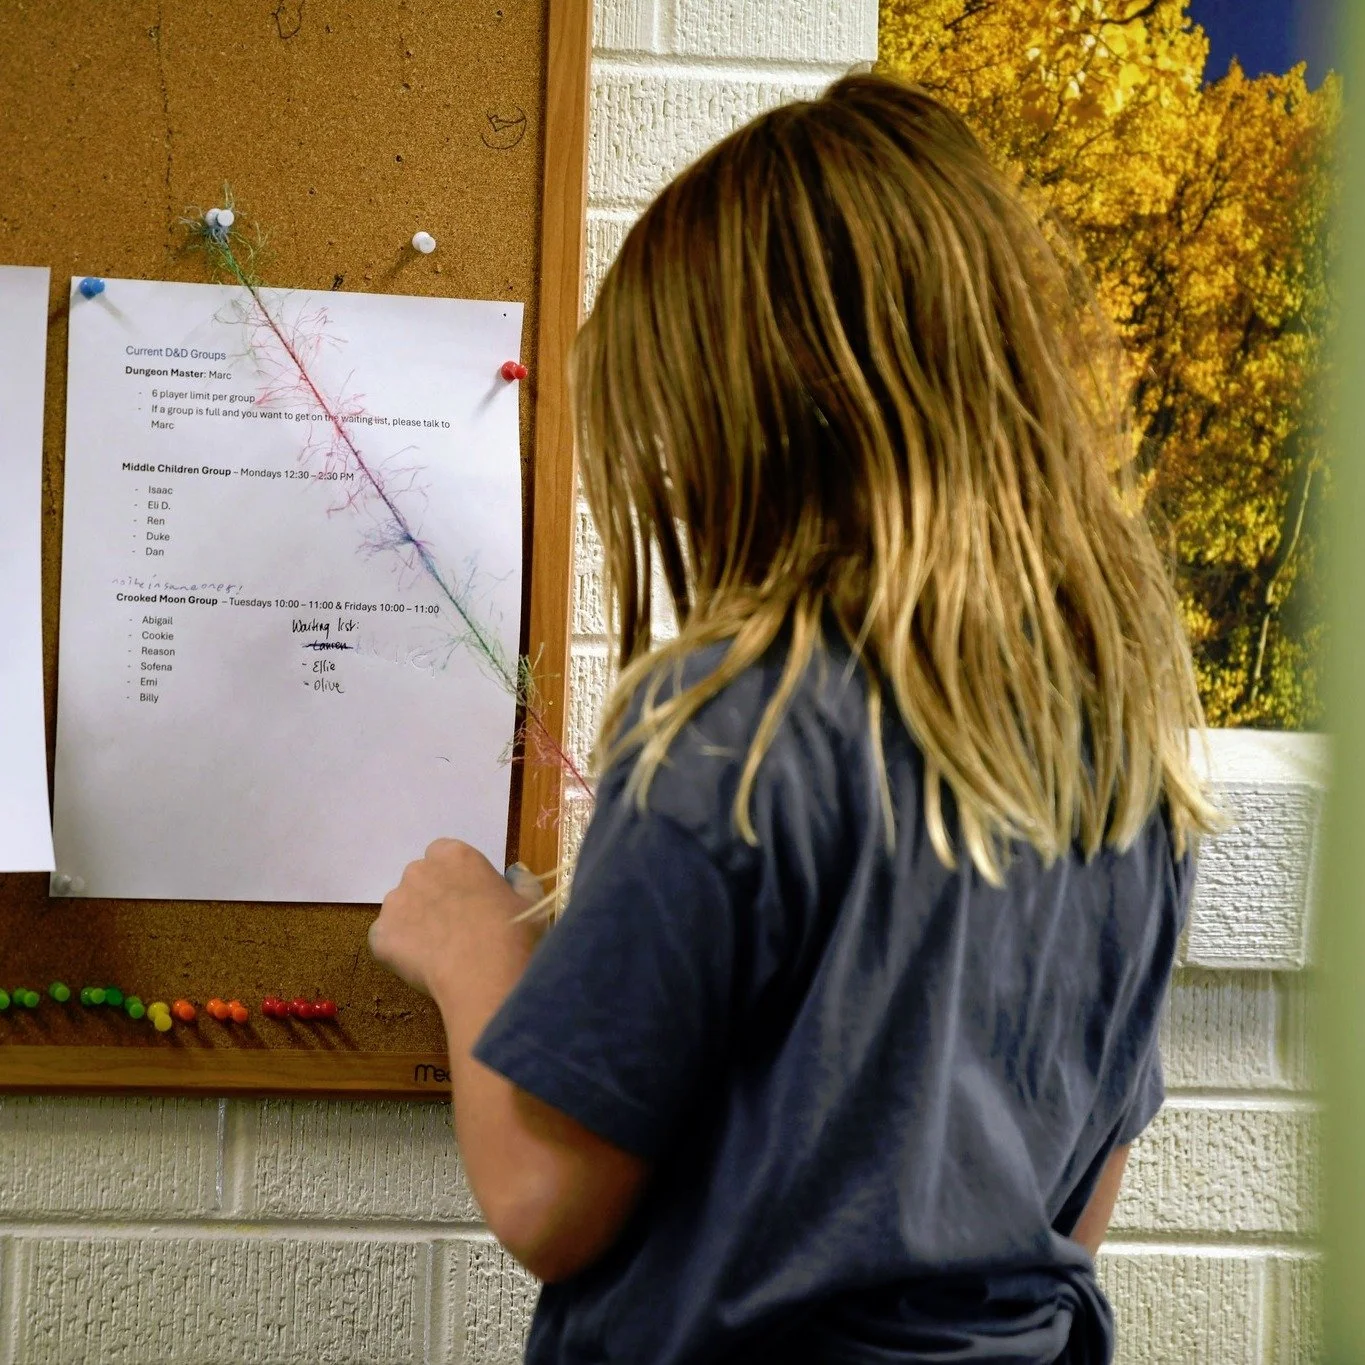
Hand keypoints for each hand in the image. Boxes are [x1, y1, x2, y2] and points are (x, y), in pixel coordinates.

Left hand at [369, 839, 538, 996]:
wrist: (485, 973)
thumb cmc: (513, 932)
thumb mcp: (529, 901)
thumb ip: (519, 881)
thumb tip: (515, 874)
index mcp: (455, 855)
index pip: (443, 854)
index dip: (454, 878)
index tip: (467, 898)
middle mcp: (419, 870)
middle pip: (419, 879)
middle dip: (431, 897)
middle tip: (454, 926)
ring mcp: (395, 902)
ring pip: (401, 909)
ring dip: (414, 923)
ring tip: (440, 952)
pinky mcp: (380, 935)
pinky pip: (386, 940)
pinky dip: (400, 952)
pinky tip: (424, 967)